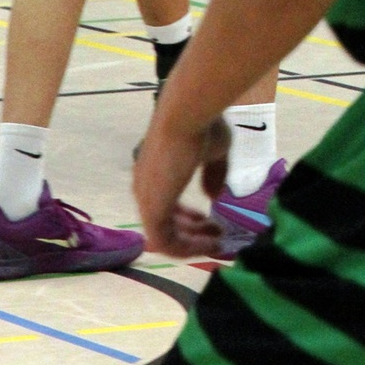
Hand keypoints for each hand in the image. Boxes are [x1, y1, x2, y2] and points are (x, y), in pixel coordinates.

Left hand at [133, 107, 231, 258]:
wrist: (187, 115)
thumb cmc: (201, 127)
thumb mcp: (215, 151)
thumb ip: (213, 175)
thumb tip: (213, 196)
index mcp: (156, 173)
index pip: (166, 205)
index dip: (189, 217)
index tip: (212, 220)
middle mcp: (146, 189)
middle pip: (165, 224)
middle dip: (193, 233)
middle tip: (219, 235)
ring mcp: (147, 200)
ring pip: (166, 237)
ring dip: (192, 244)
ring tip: (217, 243)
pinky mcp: (152, 210)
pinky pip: (166, 242)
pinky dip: (187, 248)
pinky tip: (209, 245)